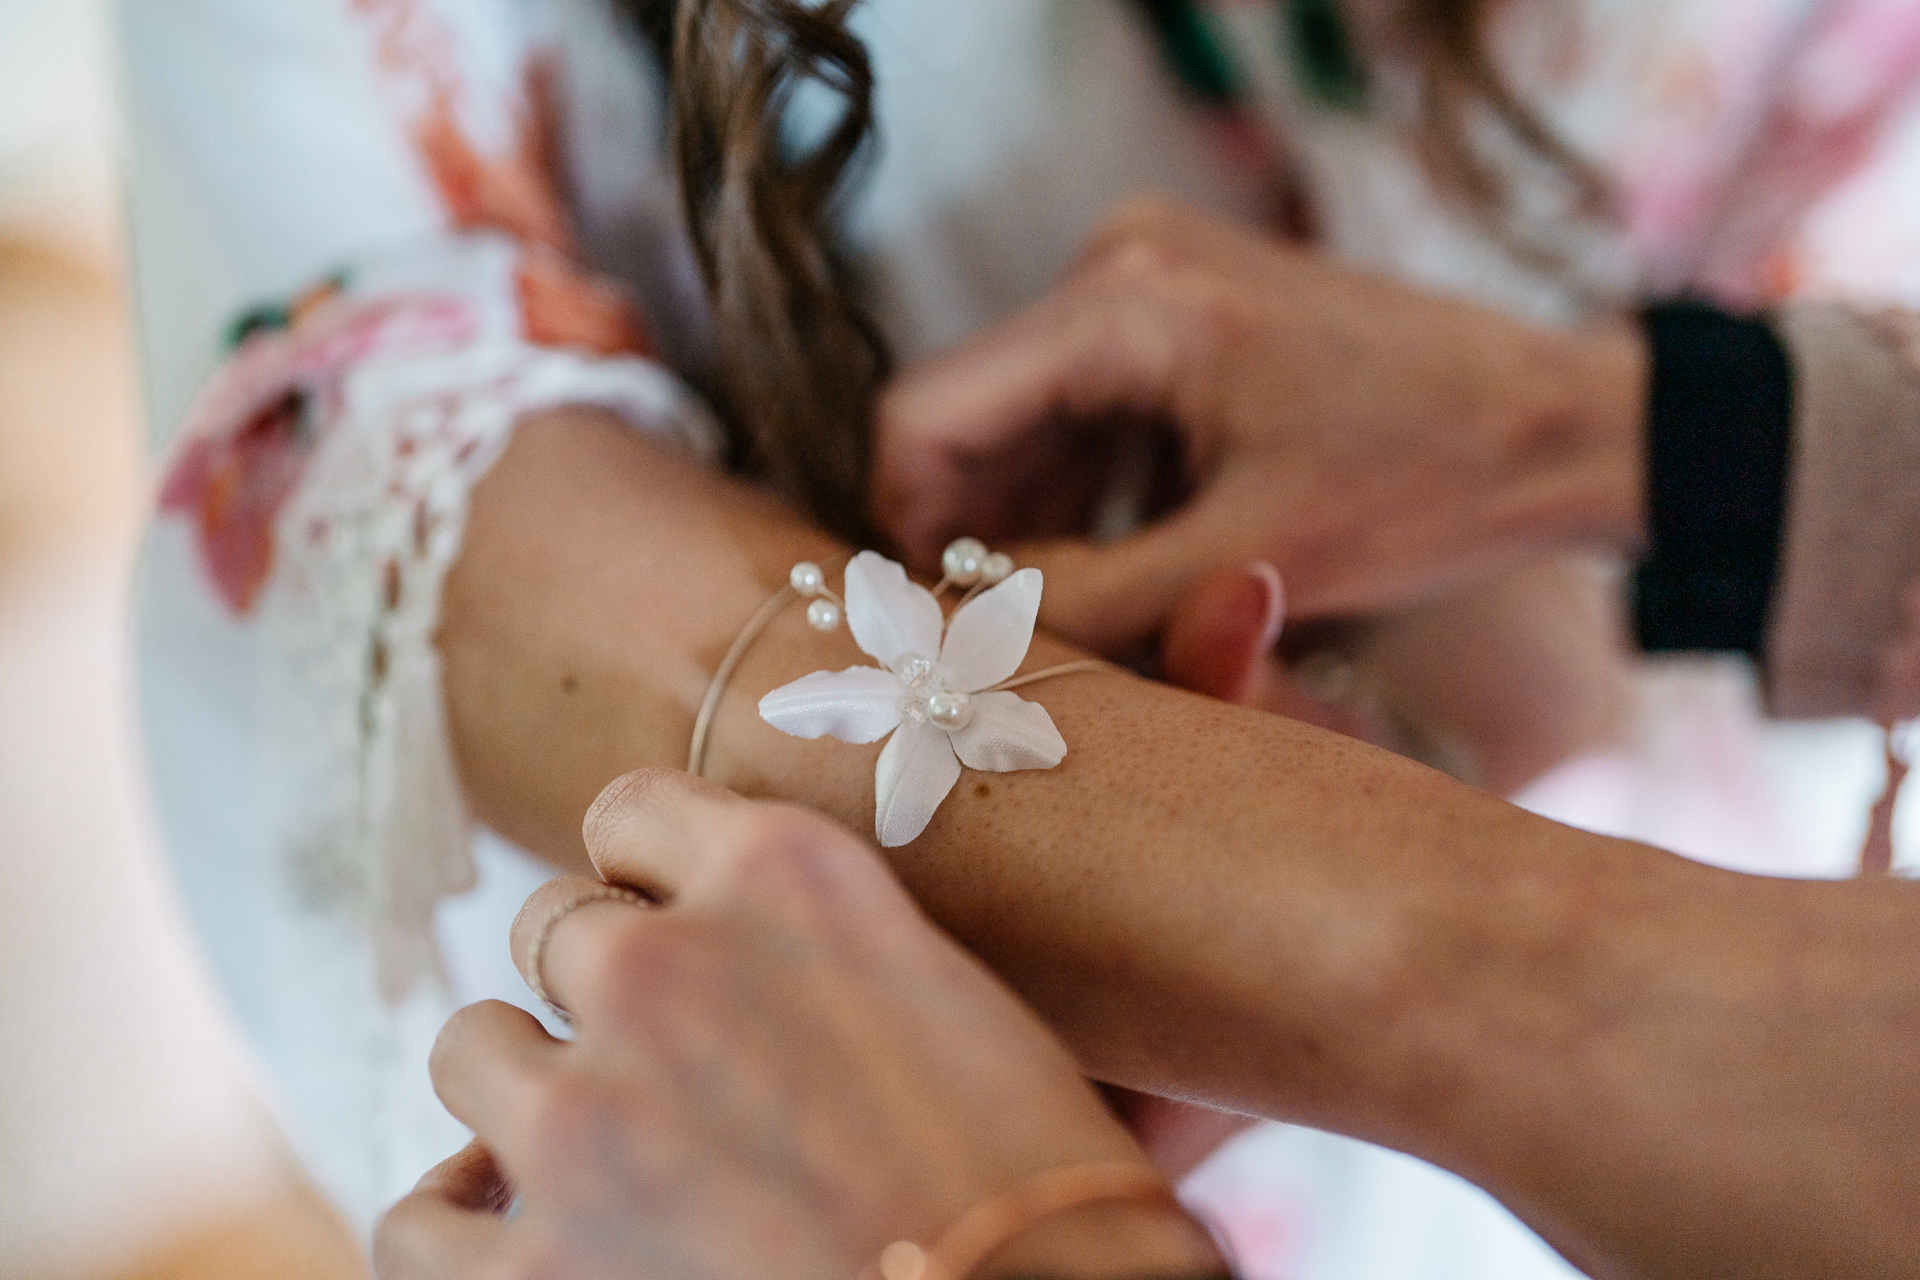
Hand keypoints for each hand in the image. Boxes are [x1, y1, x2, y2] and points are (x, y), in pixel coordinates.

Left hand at [375, 770, 1224, 1279]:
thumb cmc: (1100, 1186)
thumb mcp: (1134, 978)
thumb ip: (1192, 749)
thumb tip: (1256, 587)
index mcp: (800, 877)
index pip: (638, 811)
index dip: (648, 864)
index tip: (666, 906)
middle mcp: (672, 970)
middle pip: (556, 923)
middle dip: (602, 980)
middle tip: (660, 1048)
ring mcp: (584, 1121)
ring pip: (479, 1046)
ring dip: (529, 1089)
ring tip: (599, 1141)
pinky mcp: (529, 1269)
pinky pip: (419, 1215)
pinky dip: (460, 1222)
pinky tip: (526, 1237)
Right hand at [873, 196, 1648, 654]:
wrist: (1562, 423)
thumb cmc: (1433, 481)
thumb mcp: (1250, 563)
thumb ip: (1090, 600)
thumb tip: (958, 641)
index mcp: (1124, 303)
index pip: (927, 418)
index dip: (908, 535)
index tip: (940, 629)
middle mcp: (1117, 262)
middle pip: (972, 421)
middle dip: (980, 537)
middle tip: (1018, 645)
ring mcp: (1148, 278)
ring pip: (1025, 425)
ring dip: (1037, 525)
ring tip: (1088, 619)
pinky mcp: (1179, 310)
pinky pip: (1085, 412)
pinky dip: (1090, 495)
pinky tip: (1130, 569)